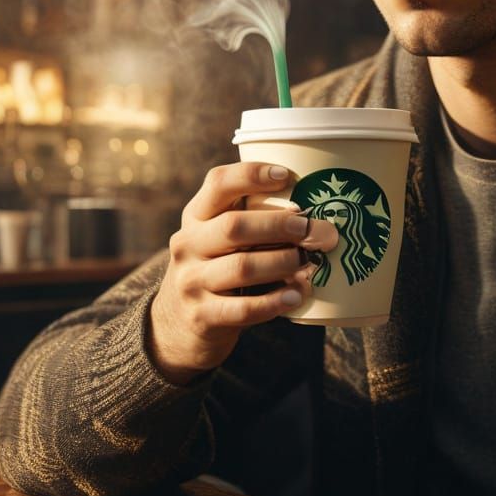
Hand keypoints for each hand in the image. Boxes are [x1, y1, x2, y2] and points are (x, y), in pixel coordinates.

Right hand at [148, 162, 337, 384]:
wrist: (179, 321)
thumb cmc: (218, 265)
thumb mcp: (220, 235)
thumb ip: (253, 217)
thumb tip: (315, 208)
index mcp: (196, 215)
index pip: (218, 183)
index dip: (252, 174)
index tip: (285, 175)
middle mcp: (188, 244)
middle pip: (234, 226)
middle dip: (278, 225)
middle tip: (309, 227)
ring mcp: (191, 281)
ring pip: (242, 267)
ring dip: (282, 262)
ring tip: (309, 261)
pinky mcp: (201, 316)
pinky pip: (243, 308)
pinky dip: (274, 302)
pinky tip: (296, 296)